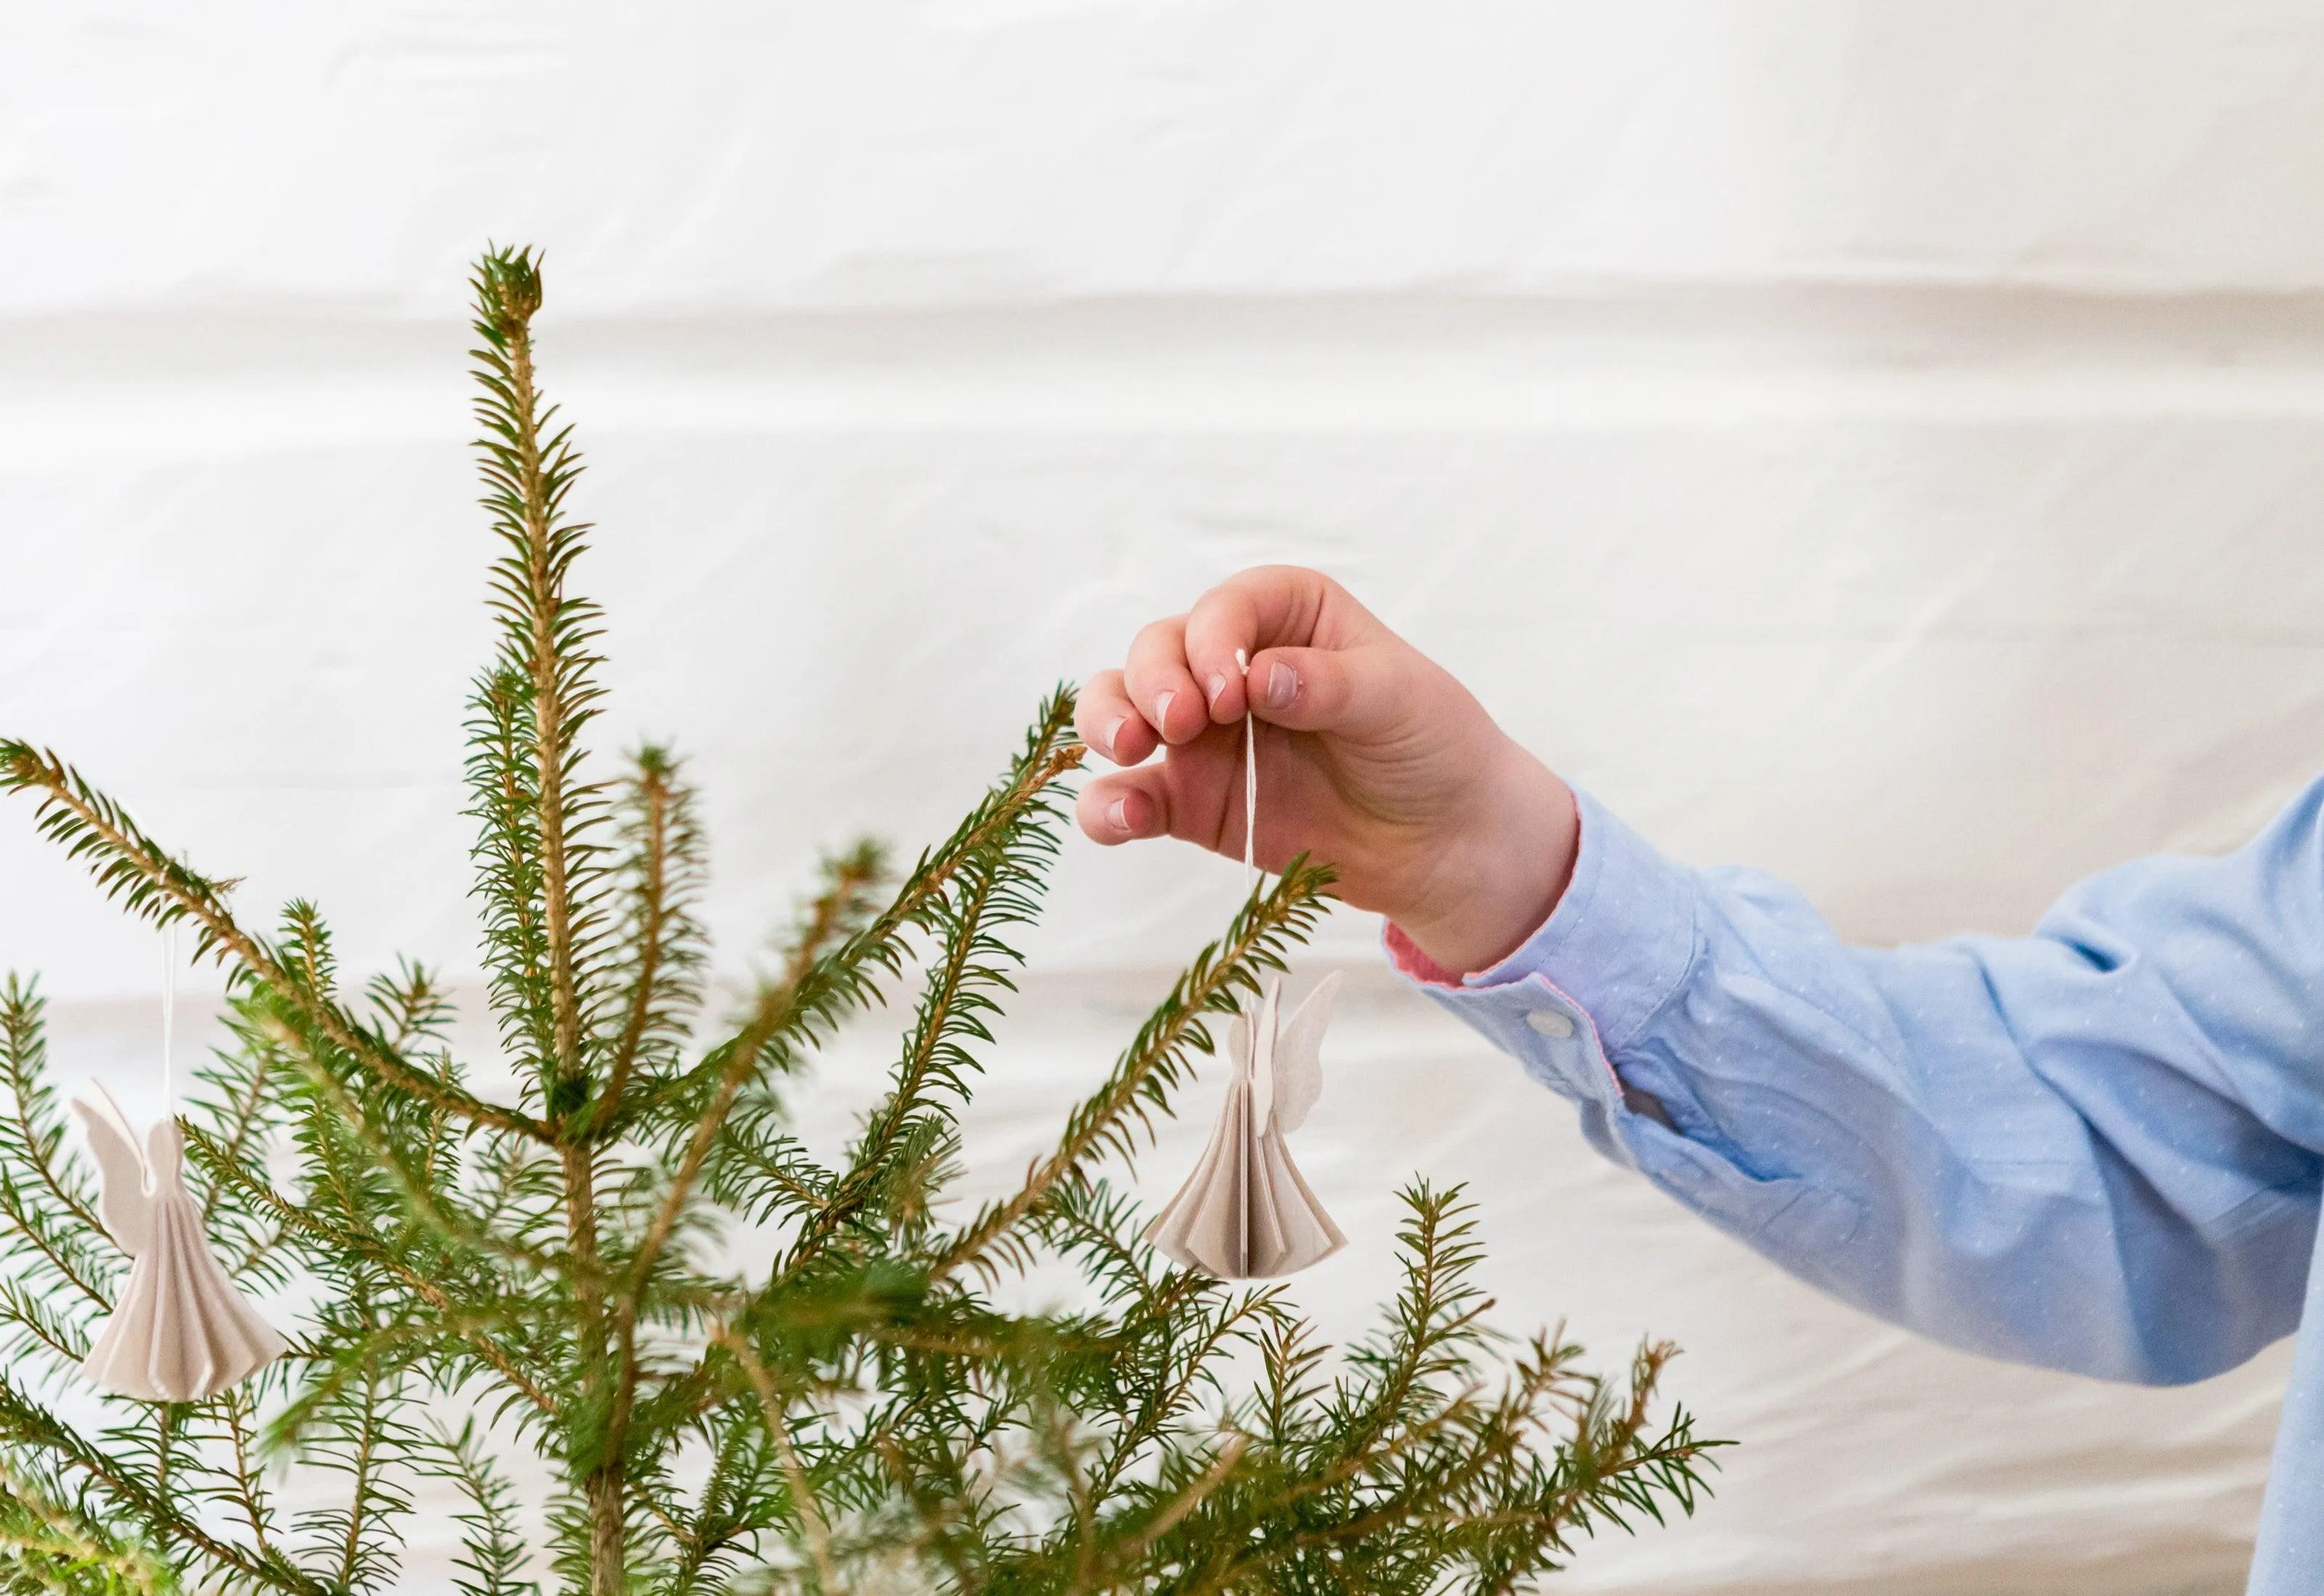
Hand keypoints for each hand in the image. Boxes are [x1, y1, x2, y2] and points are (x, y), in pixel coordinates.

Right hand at [1075, 566, 1577, 974]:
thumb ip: (1328, 684)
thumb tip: (1259, 677)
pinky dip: (1110, 805)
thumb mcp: (1399, 700)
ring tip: (1130, 749)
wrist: (1449, 842)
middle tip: (1182, 722)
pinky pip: (1132, 798)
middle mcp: (1233, 668)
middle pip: (1159, 650)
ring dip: (1108, 721)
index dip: (1213, 640)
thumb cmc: (1434, 745)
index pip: (1227, 606)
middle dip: (1154, 678)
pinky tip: (1119, 818)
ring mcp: (1207, 738)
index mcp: (1290, 616)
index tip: (1232, 691)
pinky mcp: (1194, 803)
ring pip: (1124, 709)